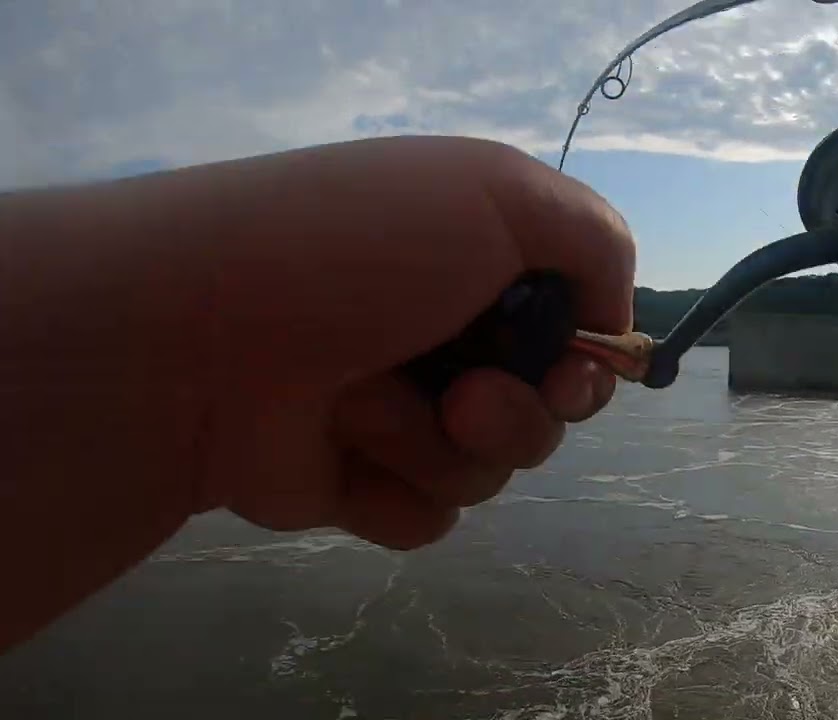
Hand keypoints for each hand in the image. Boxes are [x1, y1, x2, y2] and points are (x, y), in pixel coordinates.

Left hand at [0, 136, 634, 649]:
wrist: (202, 336)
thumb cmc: (359, 250)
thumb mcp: (499, 193)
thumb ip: (596, 239)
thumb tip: (612, 319)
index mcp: (478, 265)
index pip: (576, 333)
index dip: (588, 363)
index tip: (569, 368)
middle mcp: (446, 338)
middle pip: (548, 412)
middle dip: (522, 413)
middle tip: (471, 398)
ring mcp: (401, 415)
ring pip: (492, 470)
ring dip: (440, 442)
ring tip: (363, 402)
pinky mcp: (357, 484)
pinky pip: (431, 514)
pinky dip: (397, 487)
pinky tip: (342, 453)